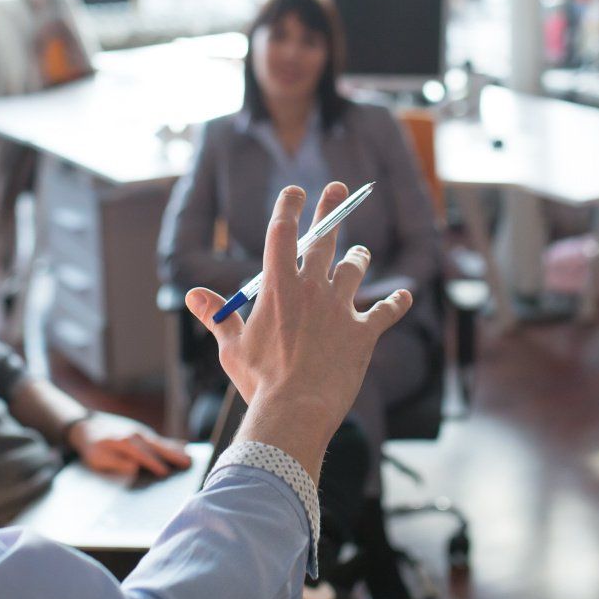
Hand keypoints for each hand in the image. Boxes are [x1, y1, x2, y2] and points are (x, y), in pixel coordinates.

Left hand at [69, 412, 192, 478]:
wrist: (87, 426)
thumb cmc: (93, 447)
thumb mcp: (97, 458)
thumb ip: (115, 462)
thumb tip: (134, 467)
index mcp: (124, 442)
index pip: (142, 455)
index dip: (153, 464)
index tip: (165, 473)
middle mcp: (135, 435)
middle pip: (157, 446)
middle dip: (172, 455)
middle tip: (188, 463)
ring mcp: (141, 432)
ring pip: (161, 442)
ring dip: (176, 450)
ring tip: (190, 457)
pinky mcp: (143, 433)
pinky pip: (159, 439)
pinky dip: (172, 442)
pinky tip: (184, 446)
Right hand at [185, 183, 412, 470]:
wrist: (296, 409)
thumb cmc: (260, 380)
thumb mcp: (232, 347)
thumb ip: (218, 316)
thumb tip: (193, 296)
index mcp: (278, 286)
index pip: (283, 232)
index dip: (289, 206)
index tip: (296, 191)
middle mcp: (312, 288)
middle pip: (324, 238)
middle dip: (330, 210)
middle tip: (337, 190)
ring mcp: (341, 308)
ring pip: (355, 268)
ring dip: (357, 257)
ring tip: (359, 252)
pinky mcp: (363, 332)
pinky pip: (386, 310)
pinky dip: (396, 302)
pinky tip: (405, 296)